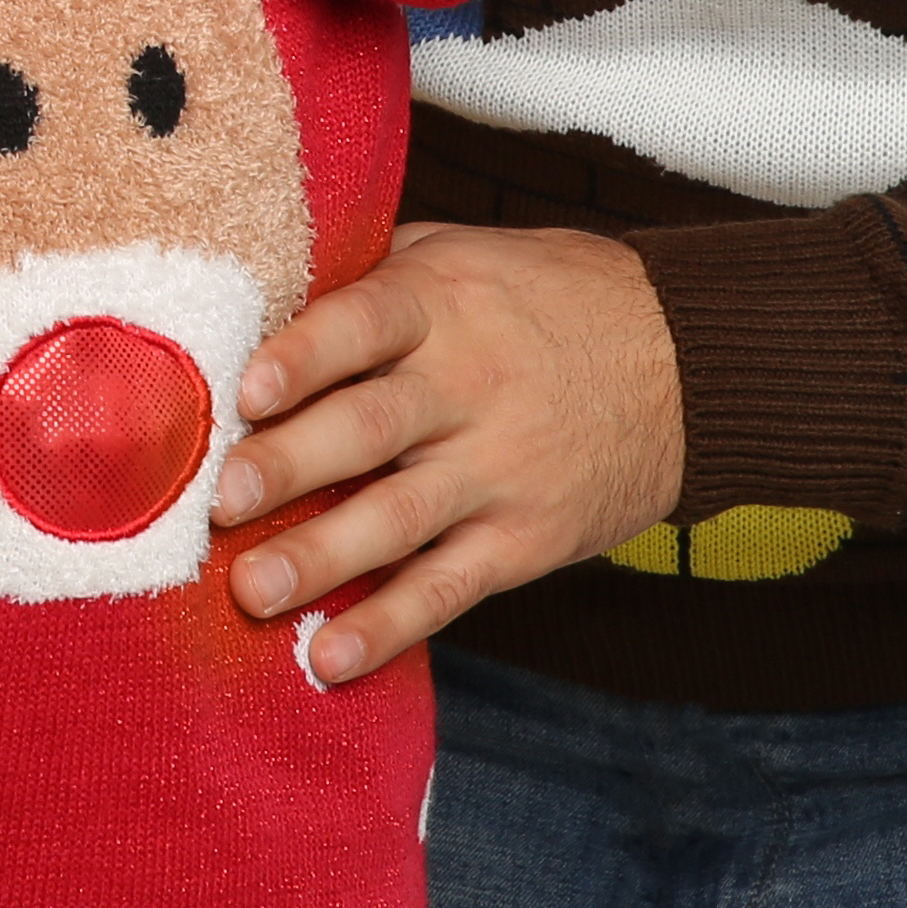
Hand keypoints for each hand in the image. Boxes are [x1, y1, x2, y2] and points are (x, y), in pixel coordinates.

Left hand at [203, 223, 685, 680]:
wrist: (688, 360)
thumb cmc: (547, 296)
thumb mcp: (462, 251)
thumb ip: (373, 273)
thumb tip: (264, 291)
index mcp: (442, 302)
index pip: (364, 324)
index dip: (305, 356)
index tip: (247, 390)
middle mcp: (467, 386)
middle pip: (369, 429)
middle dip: (290, 467)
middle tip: (219, 502)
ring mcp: (499, 470)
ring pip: (399, 519)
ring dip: (322, 559)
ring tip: (251, 591)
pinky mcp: (525, 538)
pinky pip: (449, 588)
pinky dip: (390, 626)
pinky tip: (329, 656)